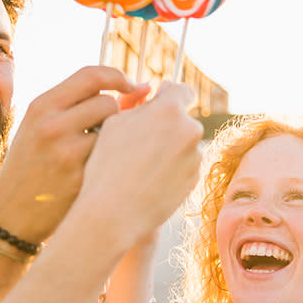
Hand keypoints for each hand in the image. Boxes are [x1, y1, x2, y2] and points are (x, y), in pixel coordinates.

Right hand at [0, 66, 149, 242]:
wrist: (9, 218)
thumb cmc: (30, 170)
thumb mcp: (40, 129)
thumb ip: (78, 106)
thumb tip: (141, 90)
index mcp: (40, 106)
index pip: (91, 74)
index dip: (118, 76)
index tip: (132, 87)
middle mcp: (51, 125)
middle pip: (107, 102)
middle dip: (116, 116)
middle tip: (109, 133)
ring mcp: (66, 152)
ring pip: (115, 132)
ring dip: (115, 140)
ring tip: (100, 155)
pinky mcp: (80, 178)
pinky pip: (112, 159)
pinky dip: (113, 163)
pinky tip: (100, 174)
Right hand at [73, 80, 202, 252]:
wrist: (113, 213)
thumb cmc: (106, 165)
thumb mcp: (113, 123)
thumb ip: (138, 103)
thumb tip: (152, 92)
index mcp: (169, 110)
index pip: (181, 90)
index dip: (167, 94)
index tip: (156, 101)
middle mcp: (190, 130)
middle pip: (182, 119)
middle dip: (166, 124)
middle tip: (139, 140)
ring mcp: (195, 157)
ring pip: (183, 143)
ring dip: (169, 147)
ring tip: (140, 165)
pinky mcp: (195, 179)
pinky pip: (184, 165)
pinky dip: (171, 168)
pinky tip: (148, 179)